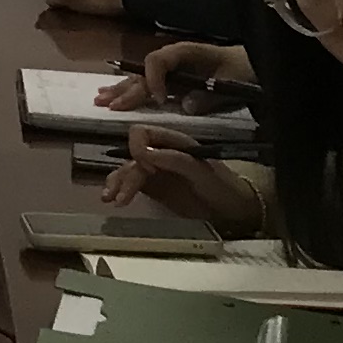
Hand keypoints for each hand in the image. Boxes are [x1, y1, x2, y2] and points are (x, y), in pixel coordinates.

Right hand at [96, 40, 249, 109]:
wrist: (253, 62)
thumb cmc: (243, 68)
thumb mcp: (232, 81)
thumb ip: (209, 95)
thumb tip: (184, 106)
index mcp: (185, 52)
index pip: (158, 61)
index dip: (154, 79)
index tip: (160, 100)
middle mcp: (172, 57)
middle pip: (143, 72)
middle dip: (127, 89)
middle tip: (110, 106)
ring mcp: (171, 67)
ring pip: (140, 77)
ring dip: (120, 89)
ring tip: (100, 100)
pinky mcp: (173, 78)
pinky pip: (146, 83)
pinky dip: (129, 90)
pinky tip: (112, 95)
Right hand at [101, 125, 262, 225]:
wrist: (232, 210)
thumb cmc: (220, 186)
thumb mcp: (200, 170)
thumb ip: (173, 158)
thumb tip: (143, 152)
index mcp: (173, 142)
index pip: (143, 133)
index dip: (137, 147)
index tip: (144, 167)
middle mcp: (160, 153)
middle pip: (132, 156)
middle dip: (124, 174)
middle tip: (120, 197)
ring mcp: (155, 170)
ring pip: (127, 169)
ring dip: (116, 181)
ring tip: (110, 199)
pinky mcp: (152, 187)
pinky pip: (129, 183)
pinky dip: (118, 188)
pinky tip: (111, 199)